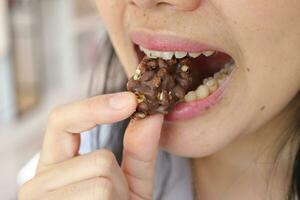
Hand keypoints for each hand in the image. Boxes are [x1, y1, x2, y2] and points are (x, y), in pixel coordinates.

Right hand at [18, 92, 163, 199]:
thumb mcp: (129, 184)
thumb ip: (138, 150)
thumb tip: (151, 115)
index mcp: (56, 165)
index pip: (63, 120)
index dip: (96, 107)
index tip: (130, 99)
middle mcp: (38, 181)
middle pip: (100, 159)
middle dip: (119, 184)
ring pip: (102, 180)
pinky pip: (100, 196)